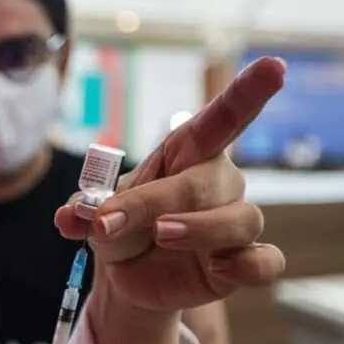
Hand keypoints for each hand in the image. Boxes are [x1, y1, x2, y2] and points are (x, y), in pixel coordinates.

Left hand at [55, 56, 287, 311]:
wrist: (129, 277)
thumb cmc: (123, 228)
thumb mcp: (95, 215)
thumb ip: (84, 211)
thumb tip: (69, 215)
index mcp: (188, 154)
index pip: (221, 119)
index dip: (248, 93)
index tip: (274, 66)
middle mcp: (219, 183)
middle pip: (206, 182)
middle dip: (156, 202)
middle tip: (109, 223)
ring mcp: (234, 223)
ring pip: (242, 219)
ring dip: (200, 229)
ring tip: (161, 237)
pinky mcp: (243, 263)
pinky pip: (266, 262)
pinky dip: (246, 266)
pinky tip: (217, 269)